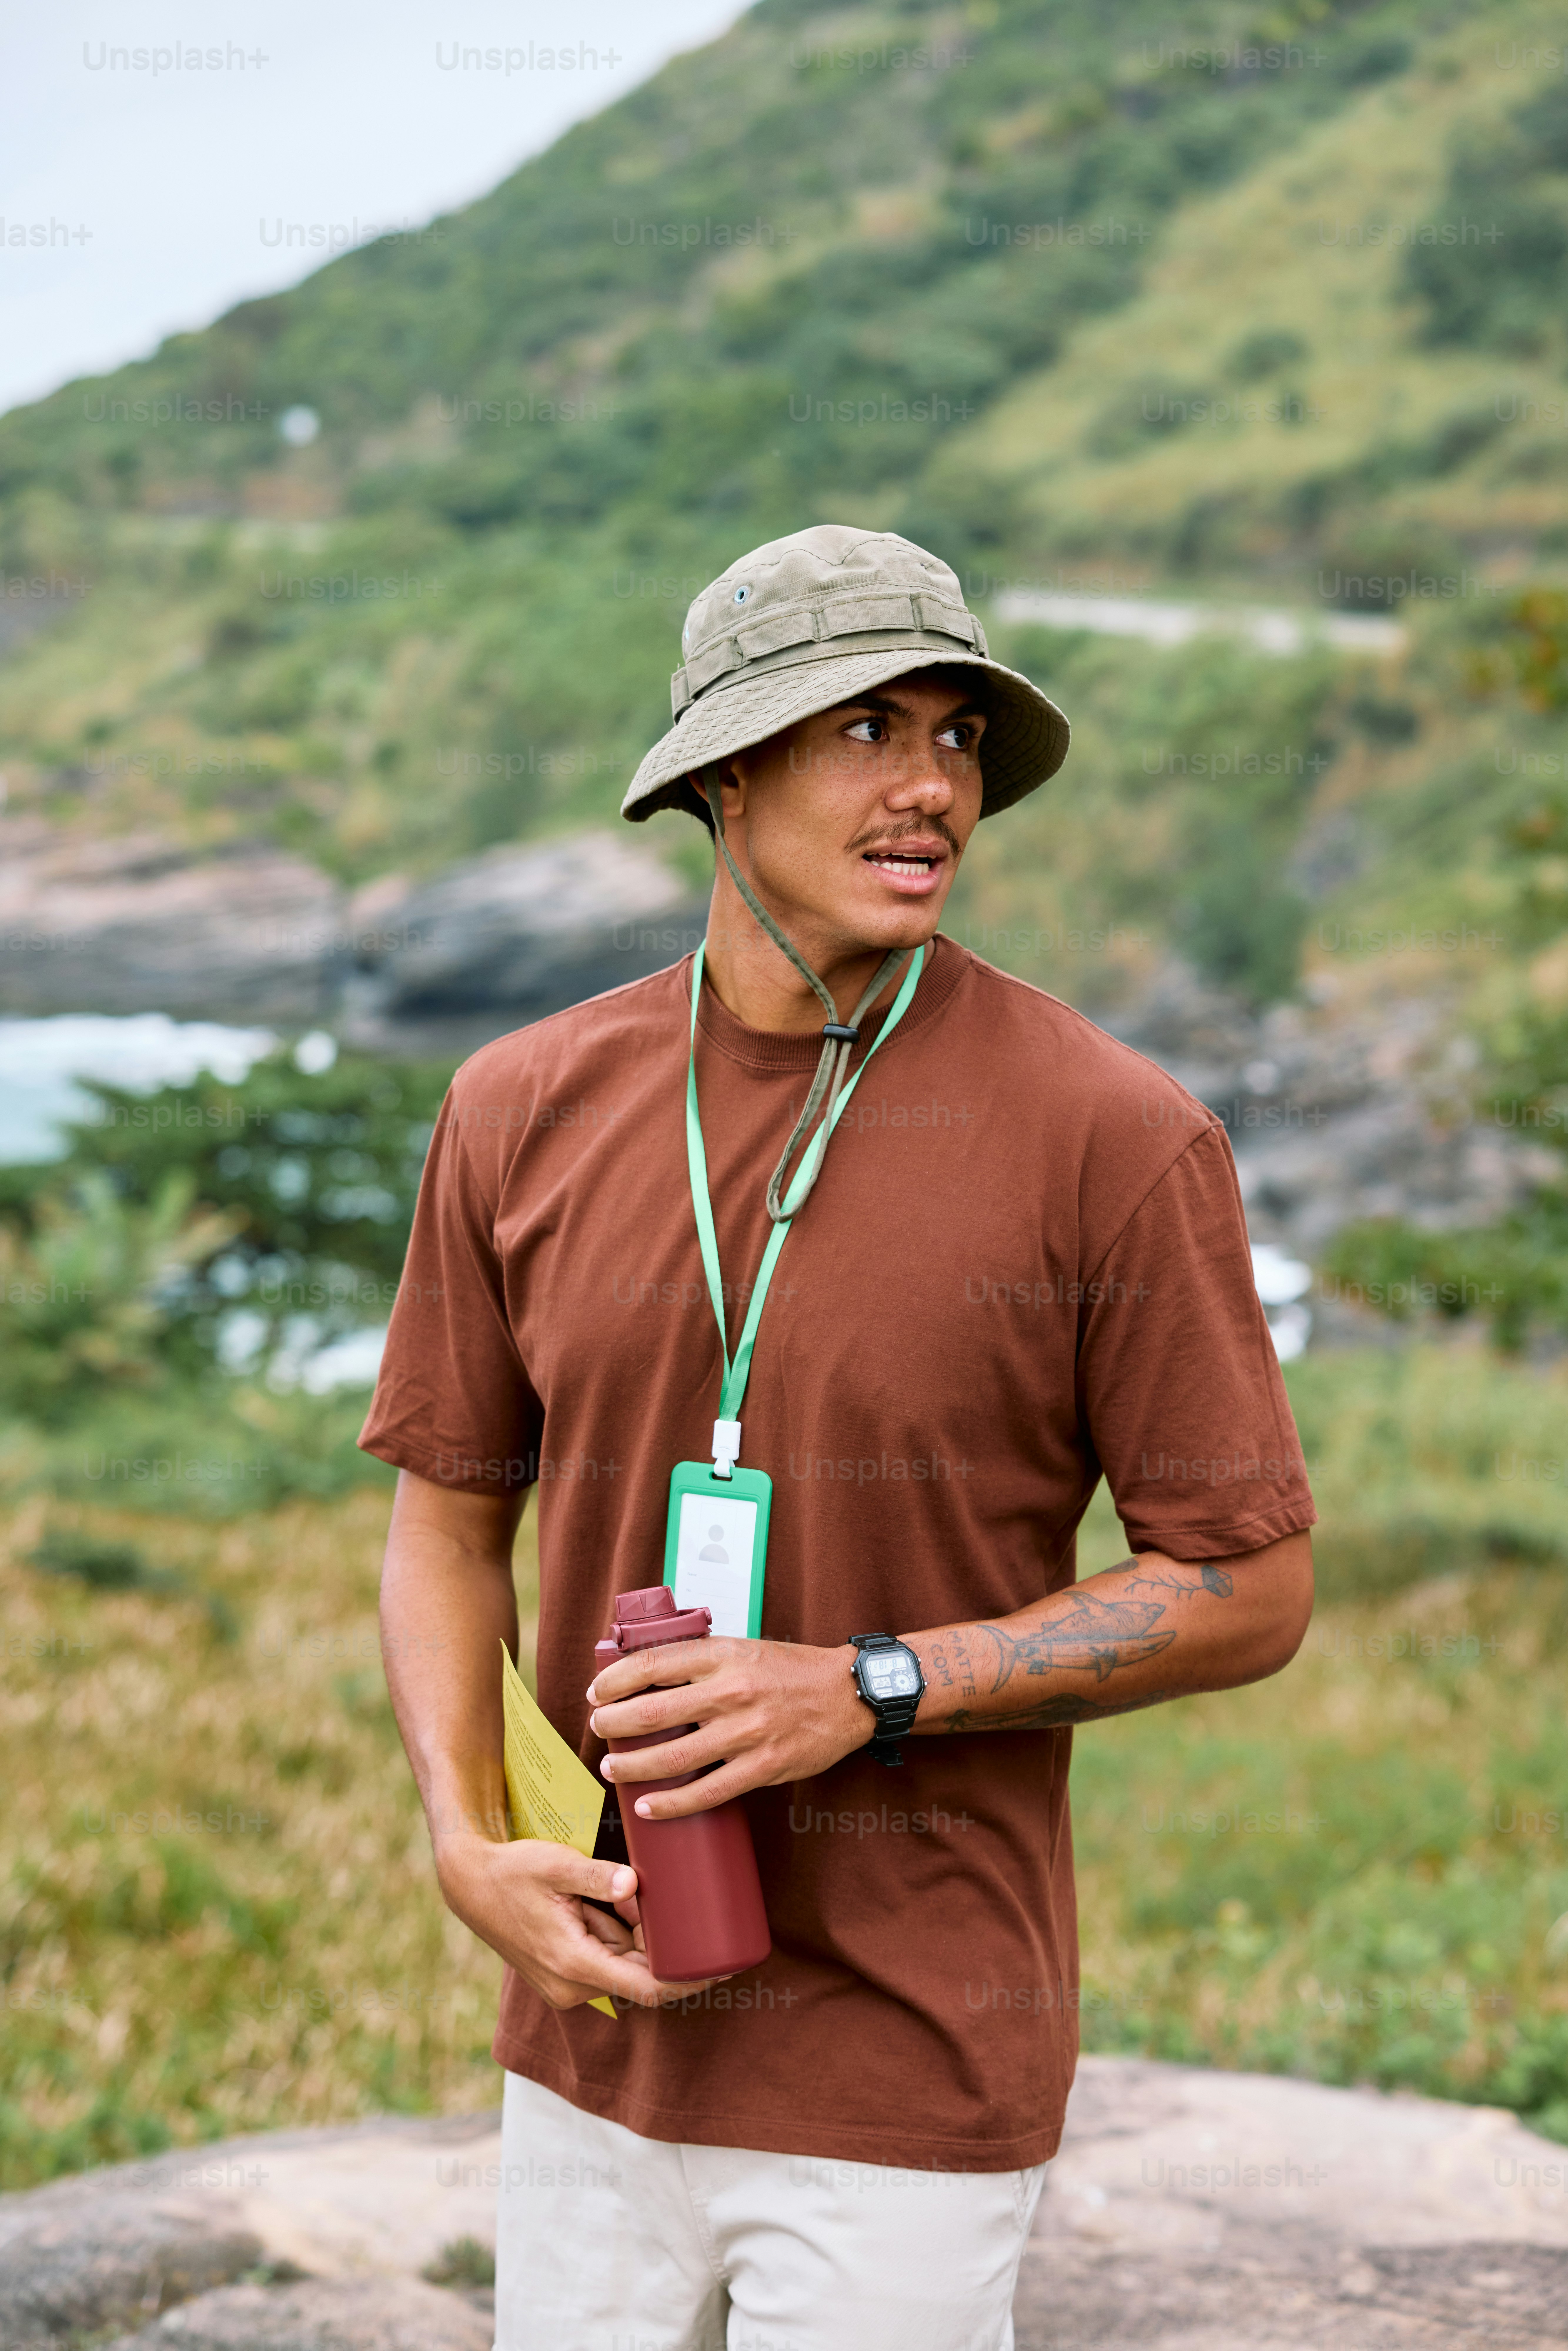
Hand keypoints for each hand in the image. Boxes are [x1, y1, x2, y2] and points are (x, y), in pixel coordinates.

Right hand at [434, 1831, 730, 2009]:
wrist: (470, 1884)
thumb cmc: (513, 1871)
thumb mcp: (555, 1864)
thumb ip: (596, 1876)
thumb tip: (634, 1884)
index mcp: (573, 1965)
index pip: (647, 1989)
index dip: (688, 1982)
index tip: (721, 1968)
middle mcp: (571, 1986)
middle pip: (637, 1973)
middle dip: (658, 1940)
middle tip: (664, 1899)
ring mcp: (565, 1984)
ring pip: (621, 1963)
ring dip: (632, 1932)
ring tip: (618, 1891)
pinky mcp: (563, 1974)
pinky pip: (604, 1958)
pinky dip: (614, 1933)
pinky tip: (608, 1901)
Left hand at [587, 1636, 870, 1819]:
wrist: (847, 1693)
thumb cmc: (791, 1671)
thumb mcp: (744, 1649)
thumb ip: (702, 1662)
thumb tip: (649, 1679)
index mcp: (723, 1655)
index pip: (652, 1664)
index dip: (614, 1680)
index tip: (597, 1692)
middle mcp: (732, 1691)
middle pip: (652, 1712)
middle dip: (613, 1724)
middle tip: (599, 1728)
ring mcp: (747, 1732)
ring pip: (673, 1757)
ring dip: (632, 1767)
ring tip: (613, 1768)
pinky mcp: (763, 1767)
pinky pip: (707, 1792)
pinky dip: (672, 1804)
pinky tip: (648, 1807)